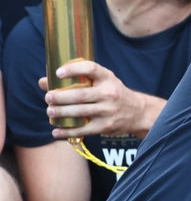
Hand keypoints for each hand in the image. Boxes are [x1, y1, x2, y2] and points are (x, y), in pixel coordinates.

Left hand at [40, 62, 159, 138]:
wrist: (138, 112)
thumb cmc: (112, 93)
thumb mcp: (101, 82)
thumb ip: (76, 80)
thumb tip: (43, 82)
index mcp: (107, 78)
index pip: (91, 68)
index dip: (73, 69)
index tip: (58, 73)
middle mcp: (110, 93)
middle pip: (80, 95)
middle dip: (60, 97)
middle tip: (48, 97)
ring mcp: (108, 111)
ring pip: (80, 112)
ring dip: (61, 113)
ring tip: (50, 112)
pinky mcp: (106, 126)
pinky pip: (83, 130)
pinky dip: (67, 132)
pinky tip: (56, 132)